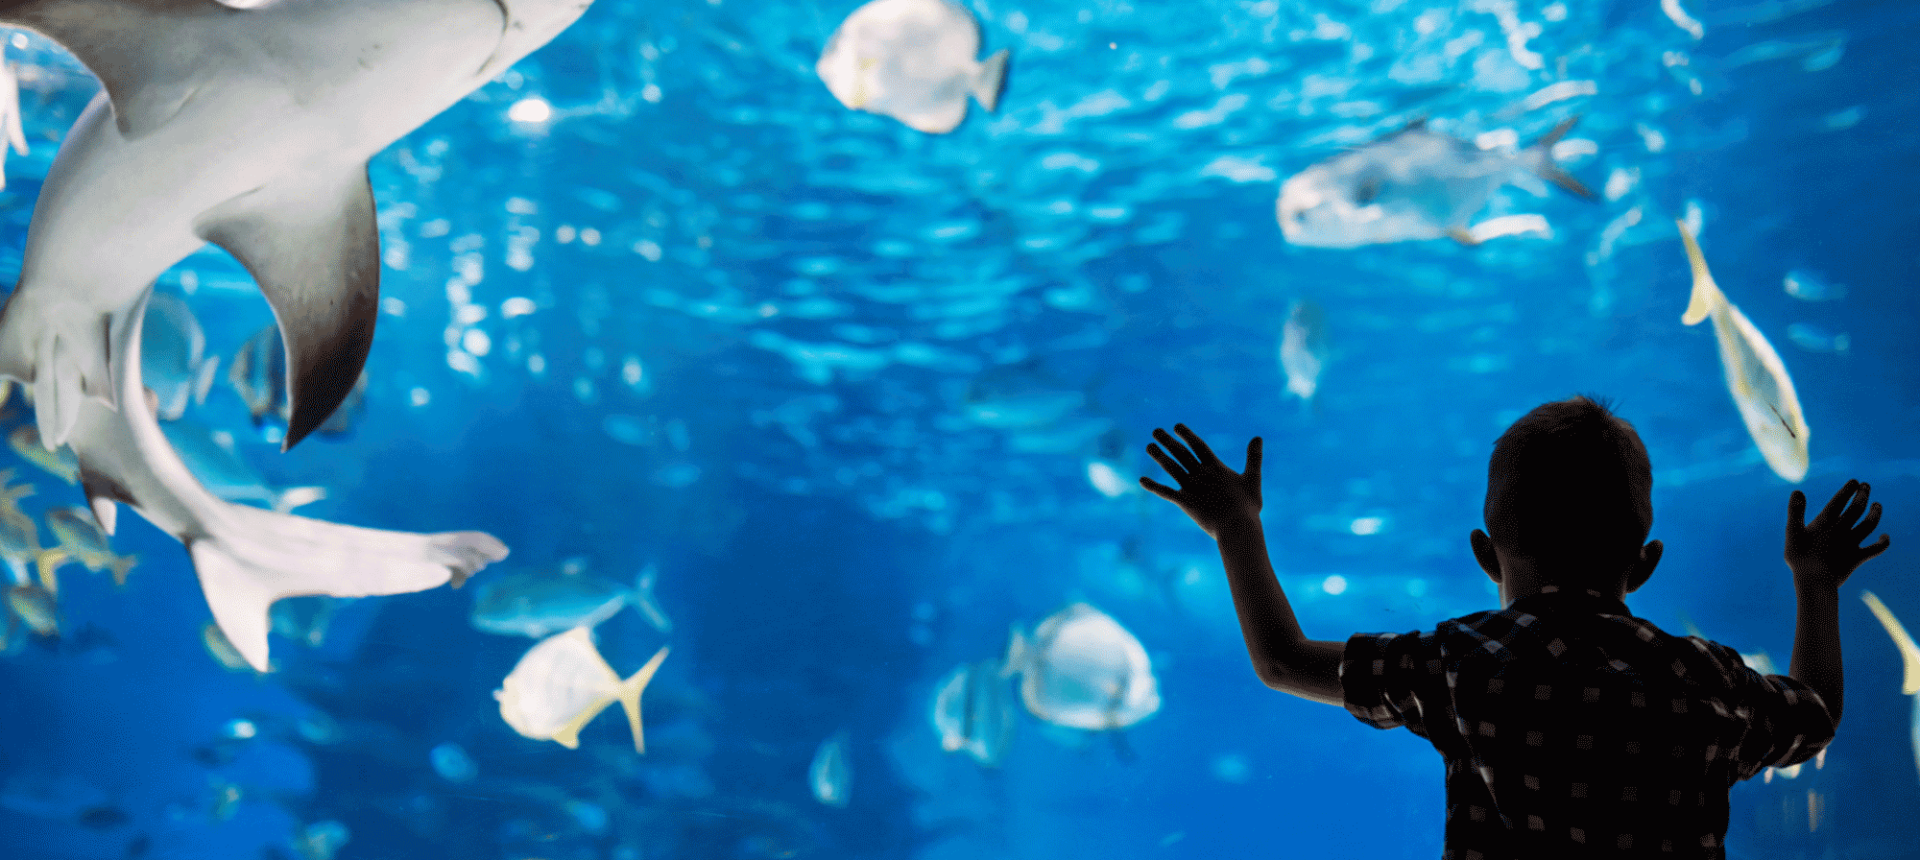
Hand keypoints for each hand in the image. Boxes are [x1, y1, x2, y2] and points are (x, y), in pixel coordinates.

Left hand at [1140, 424, 1261, 538]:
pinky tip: (1141, 481)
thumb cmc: (1247, 507)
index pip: (1198, 446)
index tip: (1176, 426)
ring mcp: (1191, 487)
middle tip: (1155, 431)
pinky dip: (1153, 486)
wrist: (1237, 527)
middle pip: (1181, 454)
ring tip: (1148, 446)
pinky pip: (1165, 492)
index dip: (1187, 435)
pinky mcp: (1184, 502)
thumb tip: (1258, 437)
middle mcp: (1201, 474)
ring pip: (1171, 468)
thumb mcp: (1253, 479)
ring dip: (1159, 457)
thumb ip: (1254, 458)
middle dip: (1168, 441)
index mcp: (1216, 468)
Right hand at [1785, 479, 1889, 590]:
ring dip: (1875, 513)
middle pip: (1857, 509)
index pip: (1839, 501)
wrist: (1815, 581)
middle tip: (1866, 486)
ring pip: (1869, 524)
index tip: (1855, 481)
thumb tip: (1797, 491)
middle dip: (1863, 495)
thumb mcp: (1791, 533)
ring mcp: (1852, 543)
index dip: (1847, 490)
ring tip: (1878, 505)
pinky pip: (1875, 549)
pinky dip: (1883, 542)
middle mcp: (1842, 530)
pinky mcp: (1858, 557)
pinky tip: (1886, 537)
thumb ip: (1795, 511)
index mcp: (1825, 523)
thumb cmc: (1800, 557)